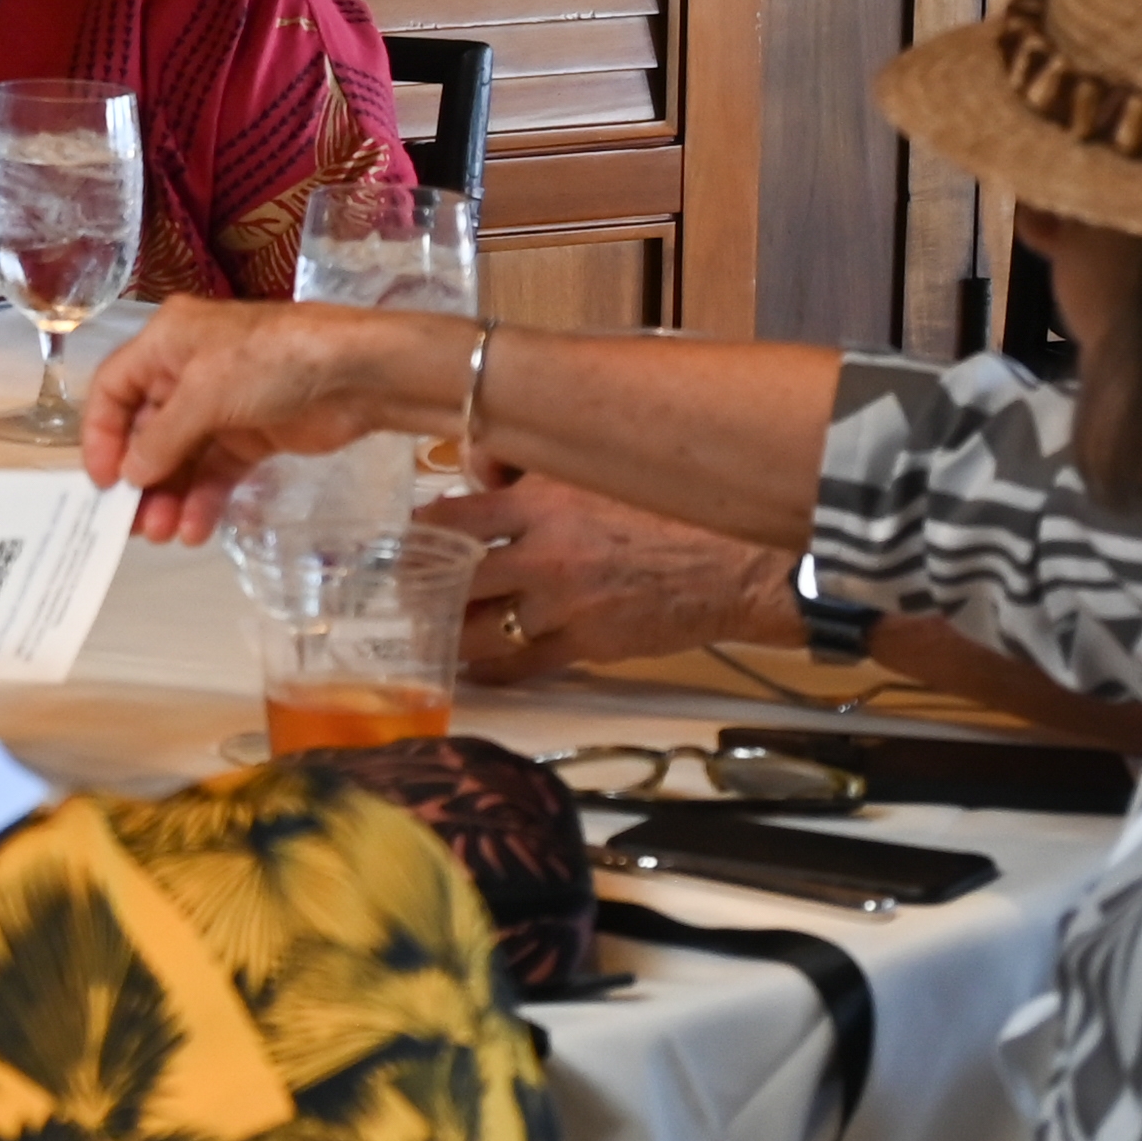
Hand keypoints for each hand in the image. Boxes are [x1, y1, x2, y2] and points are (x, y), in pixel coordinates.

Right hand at [77, 299, 456, 540]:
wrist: (356, 374)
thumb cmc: (270, 362)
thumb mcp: (205, 393)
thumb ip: (162, 439)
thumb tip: (130, 478)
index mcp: (165, 344)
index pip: (113, 389)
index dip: (100, 435)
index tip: (102, 482)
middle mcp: (186, 372)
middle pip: (146, 430)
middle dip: (139, 477)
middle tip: (131, 524)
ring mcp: (221, 406)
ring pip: (181, 458)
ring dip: (169, 496)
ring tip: (163, 535)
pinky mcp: (252, 436)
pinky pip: (216, 472)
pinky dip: (203, 499)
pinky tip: (195, 529)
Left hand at [425, 473, 792, 686]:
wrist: (737, 563)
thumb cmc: (672, 511)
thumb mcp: (600, 472)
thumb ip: (536, 472)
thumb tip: (481, 470)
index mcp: (544, 503)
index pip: (454, 517)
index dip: (420, 534)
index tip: (406, 543)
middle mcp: (545, 554)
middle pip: (455, 578)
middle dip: (421, 590)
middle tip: (404, 597)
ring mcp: (563, 605)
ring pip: (478, 629)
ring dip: (448, 635)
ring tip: (429, 637)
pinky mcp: (586, 645)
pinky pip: (521, 665)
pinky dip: (492, 669)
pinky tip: (476, 669)